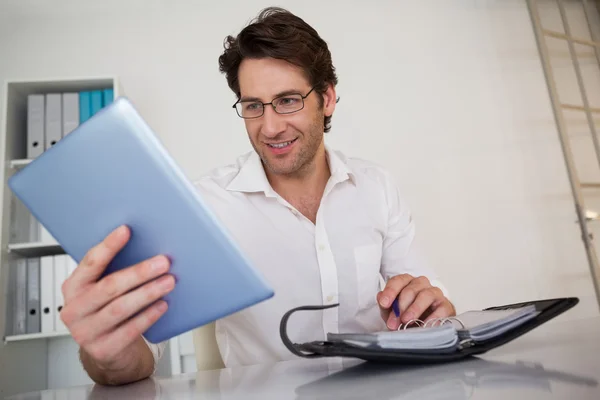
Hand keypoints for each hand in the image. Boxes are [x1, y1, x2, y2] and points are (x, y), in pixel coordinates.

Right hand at [60, 225, 174, 369]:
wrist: (108, 350)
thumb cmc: (108, 310)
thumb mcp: (103, 289)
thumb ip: (115, 270)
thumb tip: (147, 245)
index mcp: (73, 287)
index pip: (91, 262)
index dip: (109, 246)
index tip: (126, 230)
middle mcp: (74, 309)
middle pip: (110, 286)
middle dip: (139, 272)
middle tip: (163, 262)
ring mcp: (86, 332)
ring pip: (121, 308)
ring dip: (148, 292)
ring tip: (168, 282)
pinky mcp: (102, 349)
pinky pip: (130, 330)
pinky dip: (148, 315)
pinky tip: (162, 305)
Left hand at [376, 274, 454, 329]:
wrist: (425, 327)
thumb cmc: (407, 316)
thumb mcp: (392, 313)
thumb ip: (385, 306)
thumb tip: (380, 297)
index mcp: (406, 282)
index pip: (398, 281)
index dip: (390, 291)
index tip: (384, 303)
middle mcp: (421, 284)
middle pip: (411, 289)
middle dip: (401, 306)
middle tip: (394, 322)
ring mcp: (435, 293)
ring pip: (425, 295)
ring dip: (415, 309)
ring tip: (407, 321)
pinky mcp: (446, 305)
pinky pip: (441, 308)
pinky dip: (432, 318)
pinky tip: (424, 325)